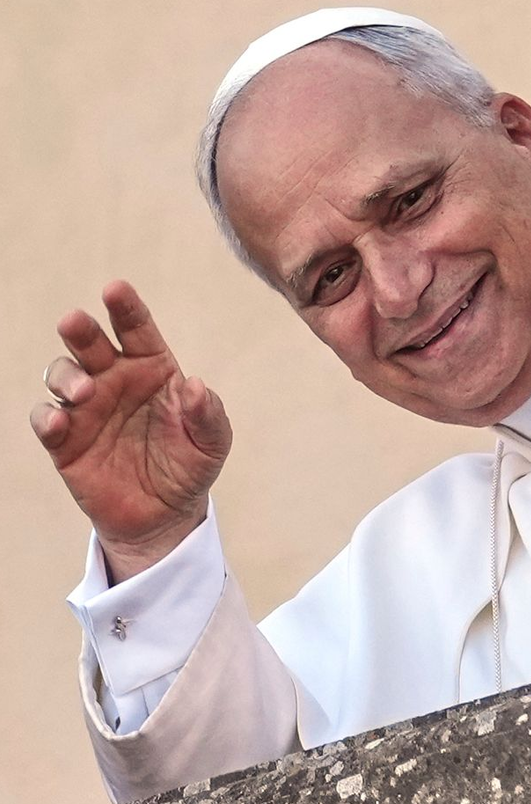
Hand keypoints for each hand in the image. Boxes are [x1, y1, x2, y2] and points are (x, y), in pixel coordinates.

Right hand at [30, 281, 232, 582]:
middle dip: (81, 329)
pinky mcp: (65, 441)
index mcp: (153, 369)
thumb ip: (208, 413)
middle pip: (91, 343)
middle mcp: (115, 380)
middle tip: (75, 322)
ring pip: (61, 374)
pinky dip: (47, 417)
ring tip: (84, 391)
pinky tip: (59, 422)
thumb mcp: (212, 441)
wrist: (165, 514)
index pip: (137, 329)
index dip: (126, 307)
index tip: (115, 289)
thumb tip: (195, 386)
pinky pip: (46, 420)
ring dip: (66, 375)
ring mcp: (87, 408)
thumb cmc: (190, 464)